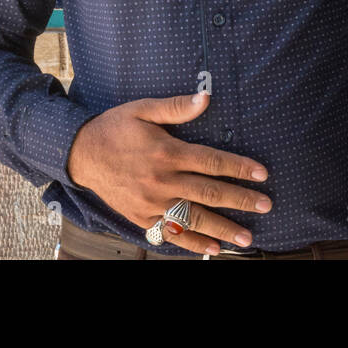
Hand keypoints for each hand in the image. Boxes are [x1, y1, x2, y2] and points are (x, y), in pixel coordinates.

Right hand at [66, 90, 271, 254]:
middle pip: (210, 192)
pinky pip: (172, 234)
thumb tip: (206, 98)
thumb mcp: (143, 109)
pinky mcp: (142, 217)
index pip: (212, 161)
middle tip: (266, 206)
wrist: (80, 154)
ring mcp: (152, 202)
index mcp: (167, 152)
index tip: (262, 174)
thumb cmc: (115, 127)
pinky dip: (193, 243)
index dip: (239, 168)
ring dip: (224, 228)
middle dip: (241, 200)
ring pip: (195, 218)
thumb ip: (177, 107)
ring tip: (248, 238)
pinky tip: (214, 249)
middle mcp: (163, 180)